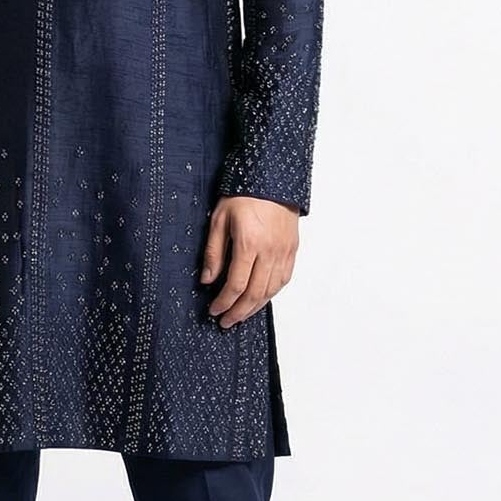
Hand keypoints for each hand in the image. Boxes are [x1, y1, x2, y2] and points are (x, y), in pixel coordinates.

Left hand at [199, 194, 298, 327]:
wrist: (272, 178)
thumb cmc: (243, 195)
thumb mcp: (219, 220)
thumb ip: (214, 252)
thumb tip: (207, 280)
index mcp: (249, 244)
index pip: (236, 285)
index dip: (224, 302)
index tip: (214, 310)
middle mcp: (270, 251)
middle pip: (255, 293)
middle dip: (239, 311)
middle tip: (226, 322)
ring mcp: (284, 251)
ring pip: (271, 290)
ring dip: (255, 307)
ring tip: (241, 315)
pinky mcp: (292, 249)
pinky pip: (284, 279)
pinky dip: (272, 293)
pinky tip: (261, 298)